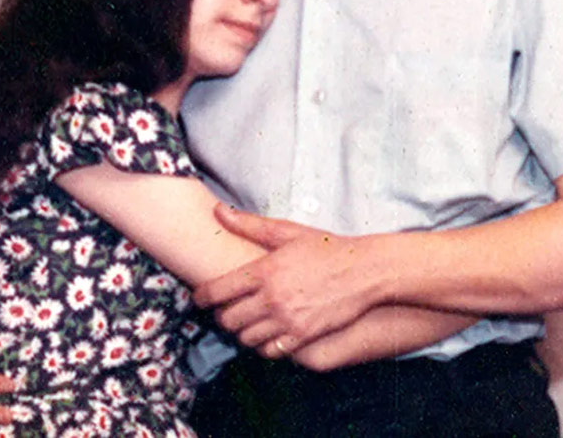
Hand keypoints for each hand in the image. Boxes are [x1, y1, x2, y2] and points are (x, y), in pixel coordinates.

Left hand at [194, 205, 387, 353]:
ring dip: (242, 332)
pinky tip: (267, 335)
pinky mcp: (304, 335)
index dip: (201, 298)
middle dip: (222, 316)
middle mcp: (272, 298)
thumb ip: (249, 224)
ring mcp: (288, 320)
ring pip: (246, 338)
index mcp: (264, 271)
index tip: (199, 299)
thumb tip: (218, 210)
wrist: (364, 271)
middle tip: (225, 311)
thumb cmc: (326, 249)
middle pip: (228, 319)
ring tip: (246, 323)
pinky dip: (264, 345)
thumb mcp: (286, 232)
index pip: (217, 291)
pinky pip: (271, 350)